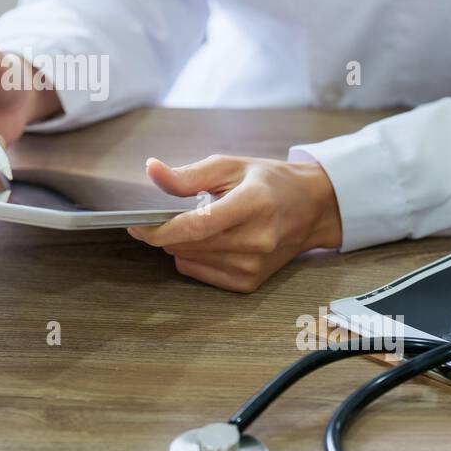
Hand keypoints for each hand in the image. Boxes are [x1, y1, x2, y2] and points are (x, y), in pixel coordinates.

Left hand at [126, 155, 342, 292]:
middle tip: (178, 213)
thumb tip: (152, 170)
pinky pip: (200, 273)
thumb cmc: (270, 182)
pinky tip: (214, 241)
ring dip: (183, 243)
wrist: (312, 208)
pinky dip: (194, 257)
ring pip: (189, 260)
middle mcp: (257, 240)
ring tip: (208, 224)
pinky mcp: (250, 283)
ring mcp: (254, 266)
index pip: (198, 226)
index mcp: (254, 204)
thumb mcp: (230, 166)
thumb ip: (188, 175)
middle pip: (189, 244)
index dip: (161, 228)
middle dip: (169, 231)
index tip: (137, 224)